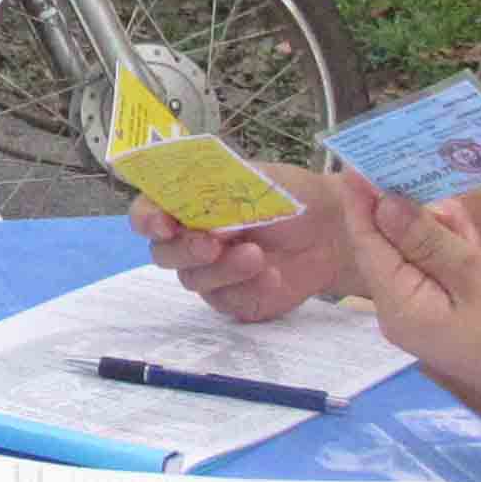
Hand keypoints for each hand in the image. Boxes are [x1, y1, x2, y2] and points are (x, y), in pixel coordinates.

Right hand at [127, 178, 348, 323]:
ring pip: (194, 280)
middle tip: (213, 244)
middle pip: (163, 253)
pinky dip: (249, 289)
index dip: (147, 219)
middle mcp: (191, 240)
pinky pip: (227, 302)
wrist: (332, 231)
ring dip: (223, 268)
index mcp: (188, 204)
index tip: (163, 223)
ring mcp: (211, 273)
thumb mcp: (257, 180)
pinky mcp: (234, 299)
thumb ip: (221, 187)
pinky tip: (274, 276)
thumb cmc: (290, 197)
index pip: (148, 213)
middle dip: (185, 249)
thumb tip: (191, 199)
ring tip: (257, 256)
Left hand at [330, 172, 480, 433]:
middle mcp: (404, 312)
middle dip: (398, 208)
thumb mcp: (475, 273)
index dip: (361, 203)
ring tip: (443, 188)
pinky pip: (439, 272)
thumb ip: (425, 239)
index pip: (368, 245)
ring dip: (430, 224)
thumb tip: (383, 206)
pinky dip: (448, 246)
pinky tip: (460, 219)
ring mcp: (428, 314)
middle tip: (406, 163)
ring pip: (417, 256)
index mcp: (399, 306)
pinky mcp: (452, 313)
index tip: (355, 163)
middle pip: (389, 249)